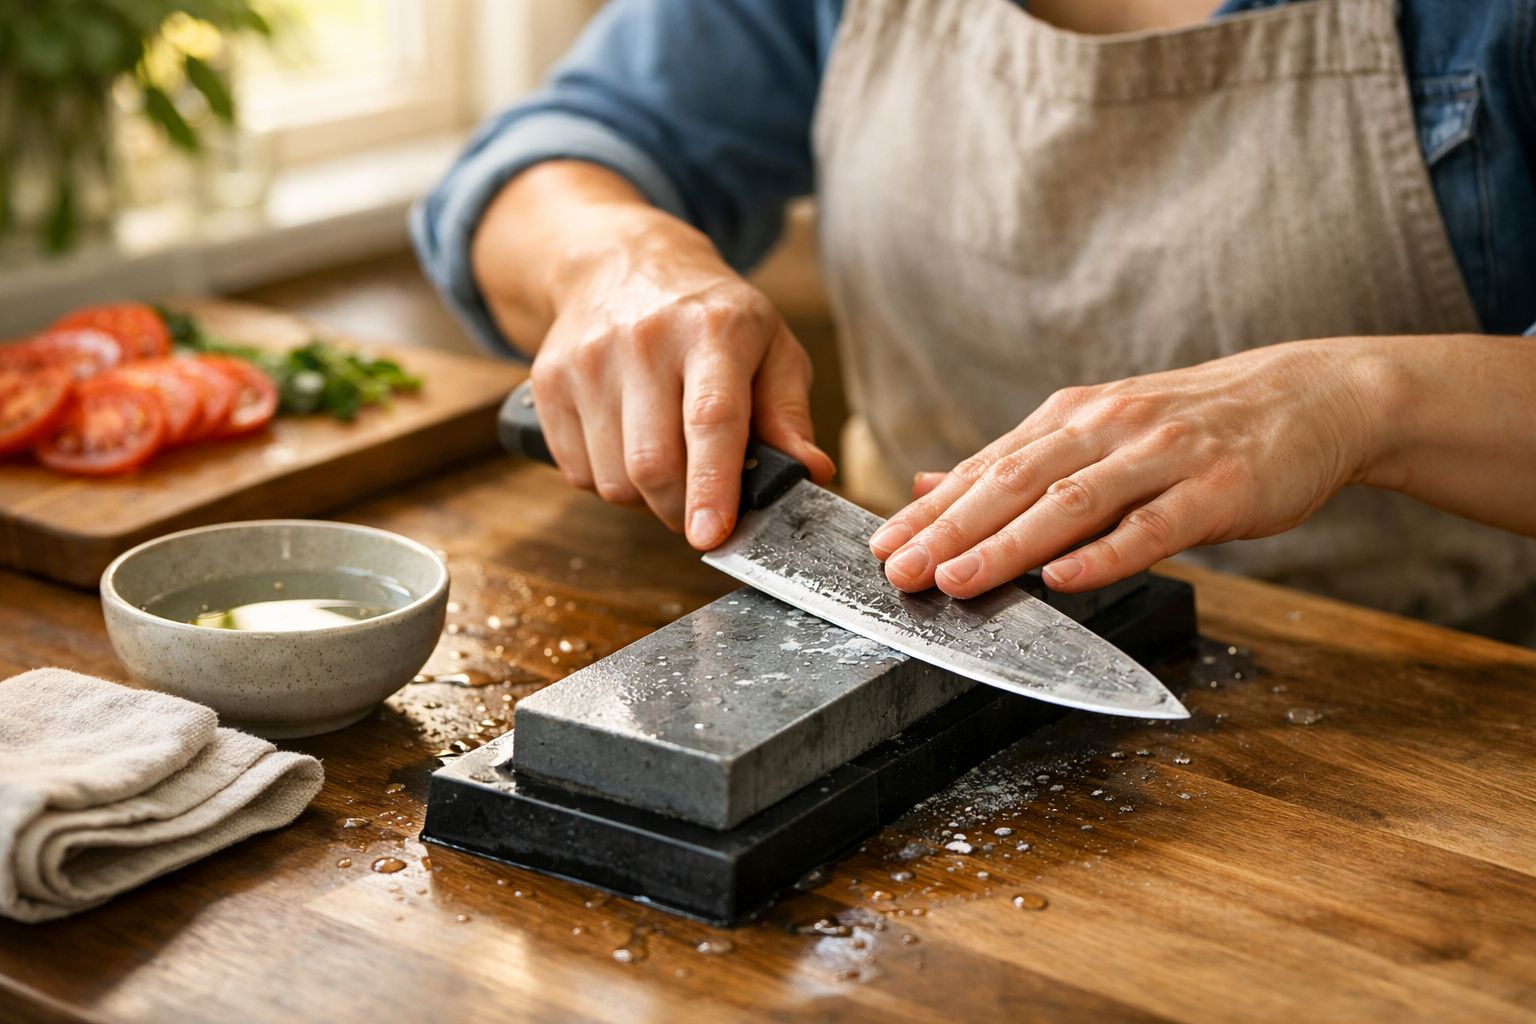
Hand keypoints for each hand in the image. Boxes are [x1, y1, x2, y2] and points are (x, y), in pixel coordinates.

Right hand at [527, 210, 832, 547]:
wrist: (623, 264)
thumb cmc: (711, 318)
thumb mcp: (771, 348)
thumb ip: (790, 415)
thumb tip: (810, 474)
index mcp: (713, 330)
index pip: (711, 419)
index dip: (712, 486)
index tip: (711, 536)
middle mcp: (644, 340)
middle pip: (653, 464)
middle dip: (681, 510)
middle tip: (703, 512)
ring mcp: (588, 360)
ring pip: (612, 480)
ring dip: (645, 499)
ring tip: (668, 466)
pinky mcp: (548, 382)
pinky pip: (577, 473)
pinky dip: (608, 483)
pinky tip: (628, 449)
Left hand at [868, 339, 1381, 596]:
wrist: (1313, 397)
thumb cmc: (1198, 424)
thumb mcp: (1101, 428)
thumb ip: (1019, 461)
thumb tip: (928, 482)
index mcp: (1075, 417)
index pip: (987, 466)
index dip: (931, 508)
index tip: (880, 545)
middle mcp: (1109, 428)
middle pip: (1015, 481)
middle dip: (950, 528)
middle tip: (899, 569)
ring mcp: (1164, 456)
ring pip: (1072, 503)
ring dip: (1008, 545)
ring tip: (958, 579)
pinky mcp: (1217, 489)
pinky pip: (1153, 526)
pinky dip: (1104, 555)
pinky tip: (1062, 580)